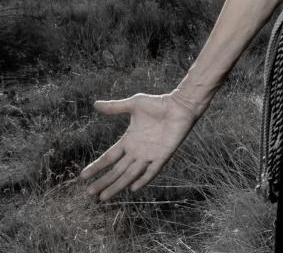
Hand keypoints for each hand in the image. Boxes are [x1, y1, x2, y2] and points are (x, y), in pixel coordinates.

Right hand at [78, 91, 201, 200]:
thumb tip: (95, 104)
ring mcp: (150, 155)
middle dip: (104, 181)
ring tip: (104, 197)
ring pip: (131, 174)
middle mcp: (137, 151)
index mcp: (129, 140)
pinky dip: (143, 179)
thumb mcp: (133, 104)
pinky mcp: (163, 155)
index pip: (109, 157)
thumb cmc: (158, 103)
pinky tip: (133, 188)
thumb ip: (115, 107)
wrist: (180, 105)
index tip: (83, 176)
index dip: (97, 166)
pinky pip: (152, 170)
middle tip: (90, 193)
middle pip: (117, 170)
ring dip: (118, 185)